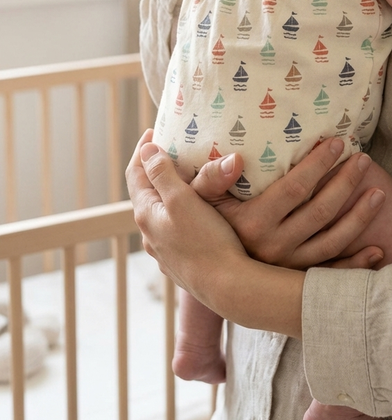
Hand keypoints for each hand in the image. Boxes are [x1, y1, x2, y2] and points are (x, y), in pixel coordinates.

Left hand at [126, 131, 247, 297]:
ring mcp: (166, 249)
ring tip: (189, 175)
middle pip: (148, 192)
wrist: (227, 287)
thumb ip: (163, 174)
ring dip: (171, 190)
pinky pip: (176, 226)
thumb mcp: (182, 200)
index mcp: (147, 214)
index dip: (143, 150)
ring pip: (163, 211)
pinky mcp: (182, 260)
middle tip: (174, 148)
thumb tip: (147, 151)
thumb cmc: (205, 240)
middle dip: (158, 168)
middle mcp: (151, 233)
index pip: (136, 173)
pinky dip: (183, 209)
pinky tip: (199, 210)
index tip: (154, 132)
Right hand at [189, 138, 386, 269]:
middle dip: (345, 183)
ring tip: (379, 193)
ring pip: (332, 241)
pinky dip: (358, 264)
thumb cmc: (201, 228)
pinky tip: (379, 250)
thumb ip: (210, 177)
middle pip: (319, 211)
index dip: (318, 164)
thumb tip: (235, 158)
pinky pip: (333, 275)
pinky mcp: (296, 283)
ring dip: (359, 217)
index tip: (338, 142)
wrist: (205, 277)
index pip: (294, 188)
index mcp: (252, 223)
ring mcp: (287, 269)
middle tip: (363, 159)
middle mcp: (273, 248)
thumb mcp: (195, 201)